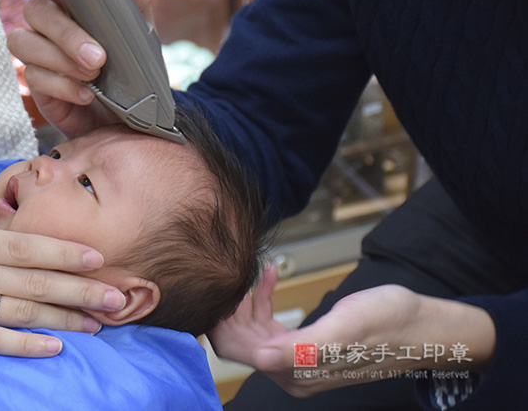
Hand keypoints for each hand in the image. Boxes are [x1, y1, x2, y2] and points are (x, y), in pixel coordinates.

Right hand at [0, 0, 153, 137]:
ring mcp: (40, 56)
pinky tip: (86, 94)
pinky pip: (35, 78)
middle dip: (64, 32)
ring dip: (60, 58)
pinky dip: (63, 85)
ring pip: (24, 43)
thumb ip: (136, 5)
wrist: (135, 119)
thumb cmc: (133, 72)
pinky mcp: (39, 87)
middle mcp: (50, 27)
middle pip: (35, 10)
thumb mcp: (142, 36)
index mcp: (72, 6)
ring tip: (94, 74)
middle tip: (99, 57)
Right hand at [0, 219, 125, 384]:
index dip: (65, 251)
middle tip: (117, 295)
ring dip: (65, 318)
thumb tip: (6, 239)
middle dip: (80, 288)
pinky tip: (56, 347)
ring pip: (22, 309)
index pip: (24, 243)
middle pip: (33, 278)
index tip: (98, 257)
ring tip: (98, 323)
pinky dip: (28, 344)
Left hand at [209, 265, 495, 396]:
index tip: (228, 285)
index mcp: (295, 372)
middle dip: (235, 308)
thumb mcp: (343, 328)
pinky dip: (265, 302)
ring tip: (261, 272)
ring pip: (253, 333)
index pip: (237, 350)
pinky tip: (271, 277)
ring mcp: (298, 364)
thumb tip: (259, 357)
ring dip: (250, 302)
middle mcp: (291, 374)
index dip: (224, 319)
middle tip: (244, 272)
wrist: (421, 326)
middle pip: (241, 342)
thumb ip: (299, 347)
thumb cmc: (388, 322)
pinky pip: (271, 329)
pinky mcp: (306, 350)